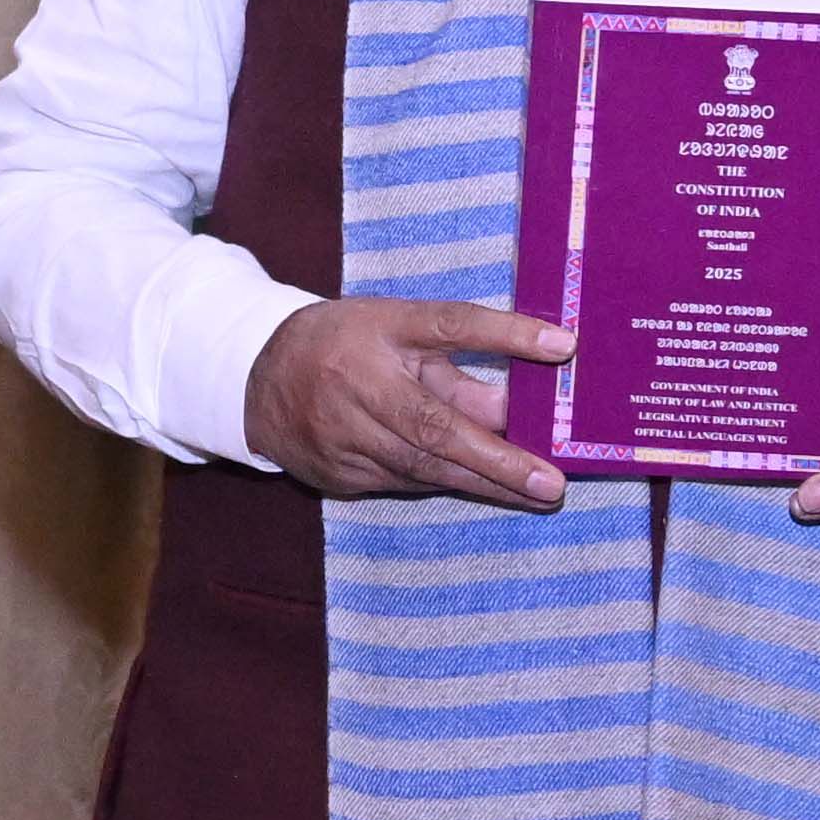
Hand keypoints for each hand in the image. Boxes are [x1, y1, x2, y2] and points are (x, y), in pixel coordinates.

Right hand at [242, 297, 569, 512]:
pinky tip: (483, 487)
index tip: (563, 345)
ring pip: (423, 467)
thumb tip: (517, 407)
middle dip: (497, 458)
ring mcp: (343, 435)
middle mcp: (359, 383)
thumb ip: (456, 369)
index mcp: (381, 331)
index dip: (505, 335)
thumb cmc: (346, 346)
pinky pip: (403, 481)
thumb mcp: (397, 335)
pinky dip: (445, 483)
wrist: (256, 382)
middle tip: (550, 481)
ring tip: (537, 493)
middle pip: (434, 425)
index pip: (449, 325)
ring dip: (485, 482)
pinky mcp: (338, 473)